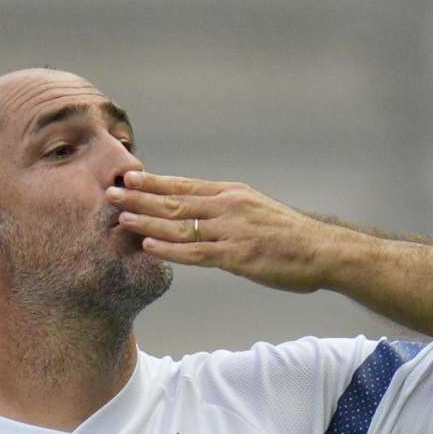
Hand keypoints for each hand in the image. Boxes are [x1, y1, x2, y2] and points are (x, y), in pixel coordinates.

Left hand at [107, 171, 338, 293]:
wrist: (322, 250)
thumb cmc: (289, 235)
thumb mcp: (256, 209)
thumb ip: (227, 209)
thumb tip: (200, 210)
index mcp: (231, 194)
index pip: (184, 185)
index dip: (154, 182)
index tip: (128, 177)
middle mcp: (228, 207)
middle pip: (175, 202)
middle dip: (139, 198)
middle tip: (109, 193)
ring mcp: (232, 231)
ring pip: (181, 226)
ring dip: (148, 222)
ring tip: (121, 219)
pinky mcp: (238, 256)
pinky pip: (197, 253)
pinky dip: (171, 250)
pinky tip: (149, 247)